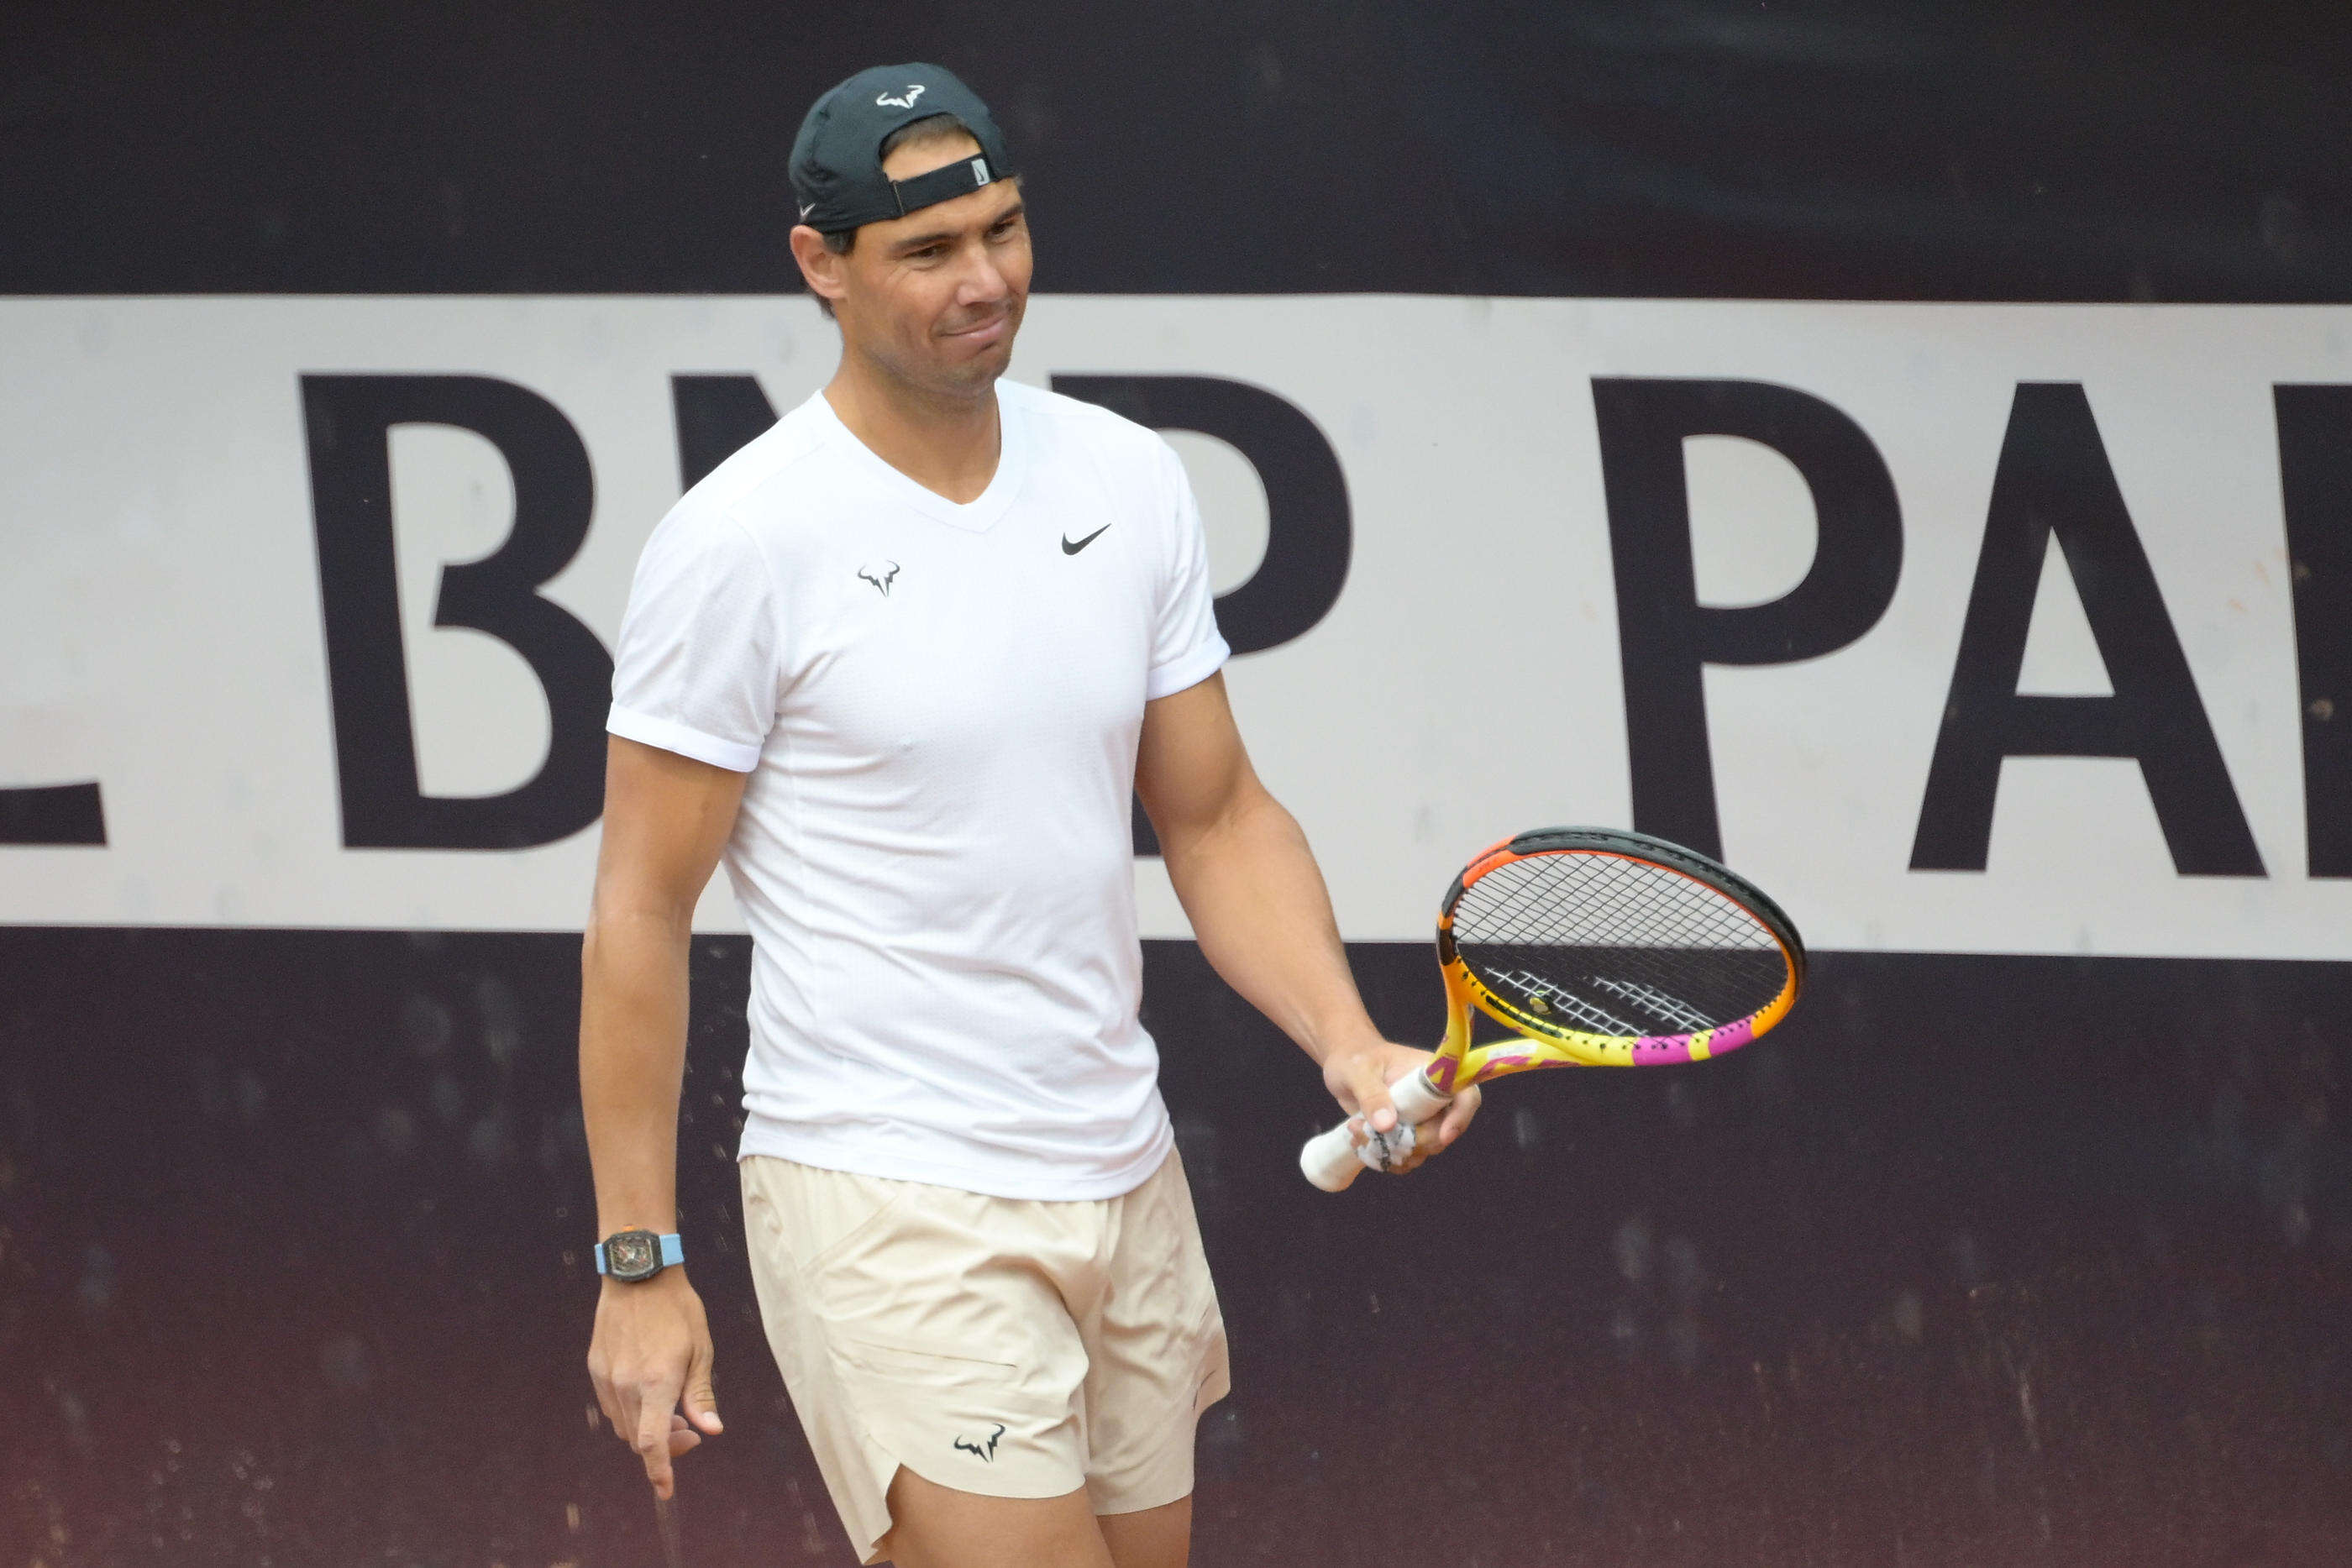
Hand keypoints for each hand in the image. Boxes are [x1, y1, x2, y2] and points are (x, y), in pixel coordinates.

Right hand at [586, 1269, 722, 1497]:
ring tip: (671, 1410)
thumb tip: (711, 1431)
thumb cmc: (678, 1310)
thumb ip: (701, 1395)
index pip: (652, 1444)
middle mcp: (627, 1386)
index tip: (666, 1491)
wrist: (638, 1274)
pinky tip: (647, 1393)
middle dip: (664, 1446)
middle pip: (639, 1440)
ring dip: (646, 1429)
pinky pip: (610, 1406)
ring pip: (623, 1425)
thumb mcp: (701, 1350)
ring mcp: (607, 1378)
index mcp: (657, 1383)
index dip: (660, 1472)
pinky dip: (629, 1411)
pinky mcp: (596, 1368)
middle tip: (690, 1430)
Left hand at [1320, 1037, 1482, 1173]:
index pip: (1465, 1096)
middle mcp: (1433, 1100)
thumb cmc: (1354, 1058)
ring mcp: (1420, 1119)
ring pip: (1424, 1149)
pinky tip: (1361, 1143)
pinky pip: (1407, 1157)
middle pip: (1443, 1133)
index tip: (1443, 1135)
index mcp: (1433, 1075)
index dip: (1461, 1117)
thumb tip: (1388, 1125)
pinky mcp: (1405, 1134)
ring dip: (1393, 1151)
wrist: (1343, 1067)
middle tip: (1375, 1133)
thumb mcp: (1358, 1072)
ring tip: (1358, 1132)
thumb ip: (1372, 1095)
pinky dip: (1386, 1158)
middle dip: (1413, 1142)